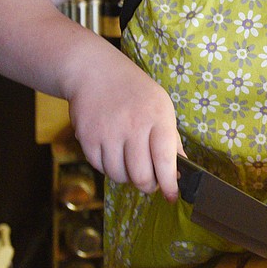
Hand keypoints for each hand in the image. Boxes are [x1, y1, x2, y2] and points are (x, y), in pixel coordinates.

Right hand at [65, 68, 182, 201]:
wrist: (93, 71)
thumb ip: (171, 138)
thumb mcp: (161, 105)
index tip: (171, 196)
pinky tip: (113, 151)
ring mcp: (107, 133)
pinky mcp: (87, 138)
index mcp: (157, 117)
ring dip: (127, 176)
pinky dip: (108, 167)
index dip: (169, 184)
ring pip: (119, 176)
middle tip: (150, 181)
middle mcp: (133, 126)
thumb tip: (179, 170)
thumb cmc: (134, 90)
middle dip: (148, 185)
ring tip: (129, 161)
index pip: (165, 161)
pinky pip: (101, 168)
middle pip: (141, 176)